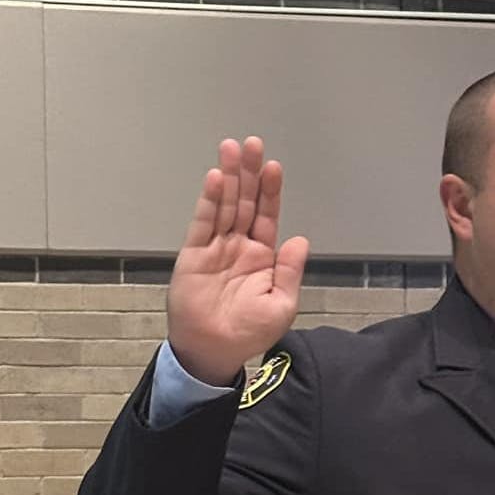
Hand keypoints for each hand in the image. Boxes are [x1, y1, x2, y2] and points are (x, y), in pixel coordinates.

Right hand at [168, 136, 309, 385]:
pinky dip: (209, 201)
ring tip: (232, 149)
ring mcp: (216, 248)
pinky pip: (203, 223)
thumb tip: (300, 239)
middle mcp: (240, 246)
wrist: (214, 351)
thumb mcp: (281, 304)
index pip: (267, 216)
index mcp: (263, 257)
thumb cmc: (249, 332)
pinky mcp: (194, 254)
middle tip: (251, 144)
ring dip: (229, 178)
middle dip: (249, 173)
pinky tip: (216, 179)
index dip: (270, 192)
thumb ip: (289, 270)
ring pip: (224, 206)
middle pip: (245, 202)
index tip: (273, 166)